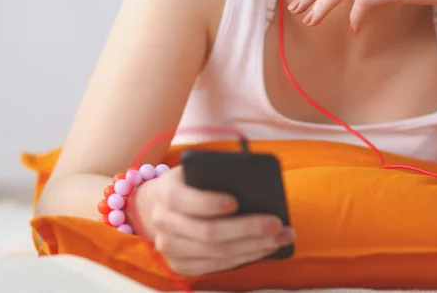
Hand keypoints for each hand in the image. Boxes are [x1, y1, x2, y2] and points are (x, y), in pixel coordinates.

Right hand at [133, 166, 294, 275]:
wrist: (156, 206)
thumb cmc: (187, 183)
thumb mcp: (193, 170)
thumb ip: (214, 173)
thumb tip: (250, 181)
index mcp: (165, 193)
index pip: (183, 200)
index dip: (210, 203)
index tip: (236, 202)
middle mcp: (163, 223)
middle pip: (208, 233)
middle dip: (246, 229)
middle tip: (276, 223)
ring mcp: (170, 248)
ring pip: (216, 254)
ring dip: (253, 248)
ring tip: (280, 237)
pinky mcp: (180, 265)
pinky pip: (216, 266)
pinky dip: (244, 258)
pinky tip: (265, 248)